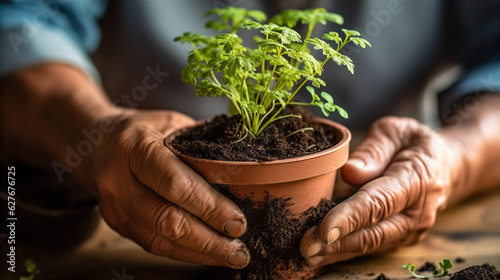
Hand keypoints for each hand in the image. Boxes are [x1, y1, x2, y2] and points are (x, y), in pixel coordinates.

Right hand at [90, 109, 249, 267]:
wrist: (94, 141)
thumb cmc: (142, 130)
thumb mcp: (172, 124)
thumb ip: (201, 146)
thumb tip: (243, 172)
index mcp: (136, 148)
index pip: (175, 184)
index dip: (209, 206)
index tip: (238, 221)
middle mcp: (120, 181)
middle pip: (167, 220)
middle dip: (209, 240)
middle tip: (240, 249)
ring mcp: (115, 207)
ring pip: (160, 240)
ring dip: (200, 253)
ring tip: (232, 256)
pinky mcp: (117, 224)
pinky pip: (154, 245)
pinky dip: (185, 252)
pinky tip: (208, 253)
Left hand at [300, 116, 462, 265]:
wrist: (444, 166)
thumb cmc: (413, 144)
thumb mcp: (395, 131)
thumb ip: (373, 150)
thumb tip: (350, 172)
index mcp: (417, 179)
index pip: (379, 202)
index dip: (350, 217)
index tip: (324, 229)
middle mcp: (417, 211)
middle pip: (373, 232)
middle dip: (337, 243)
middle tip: (305, 246)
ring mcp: (411, 230)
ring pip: (370, 245)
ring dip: (337, 252)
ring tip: (307, 255)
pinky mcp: (401, 238)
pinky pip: (371, 247)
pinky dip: (344, 251)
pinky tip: (321, 253)